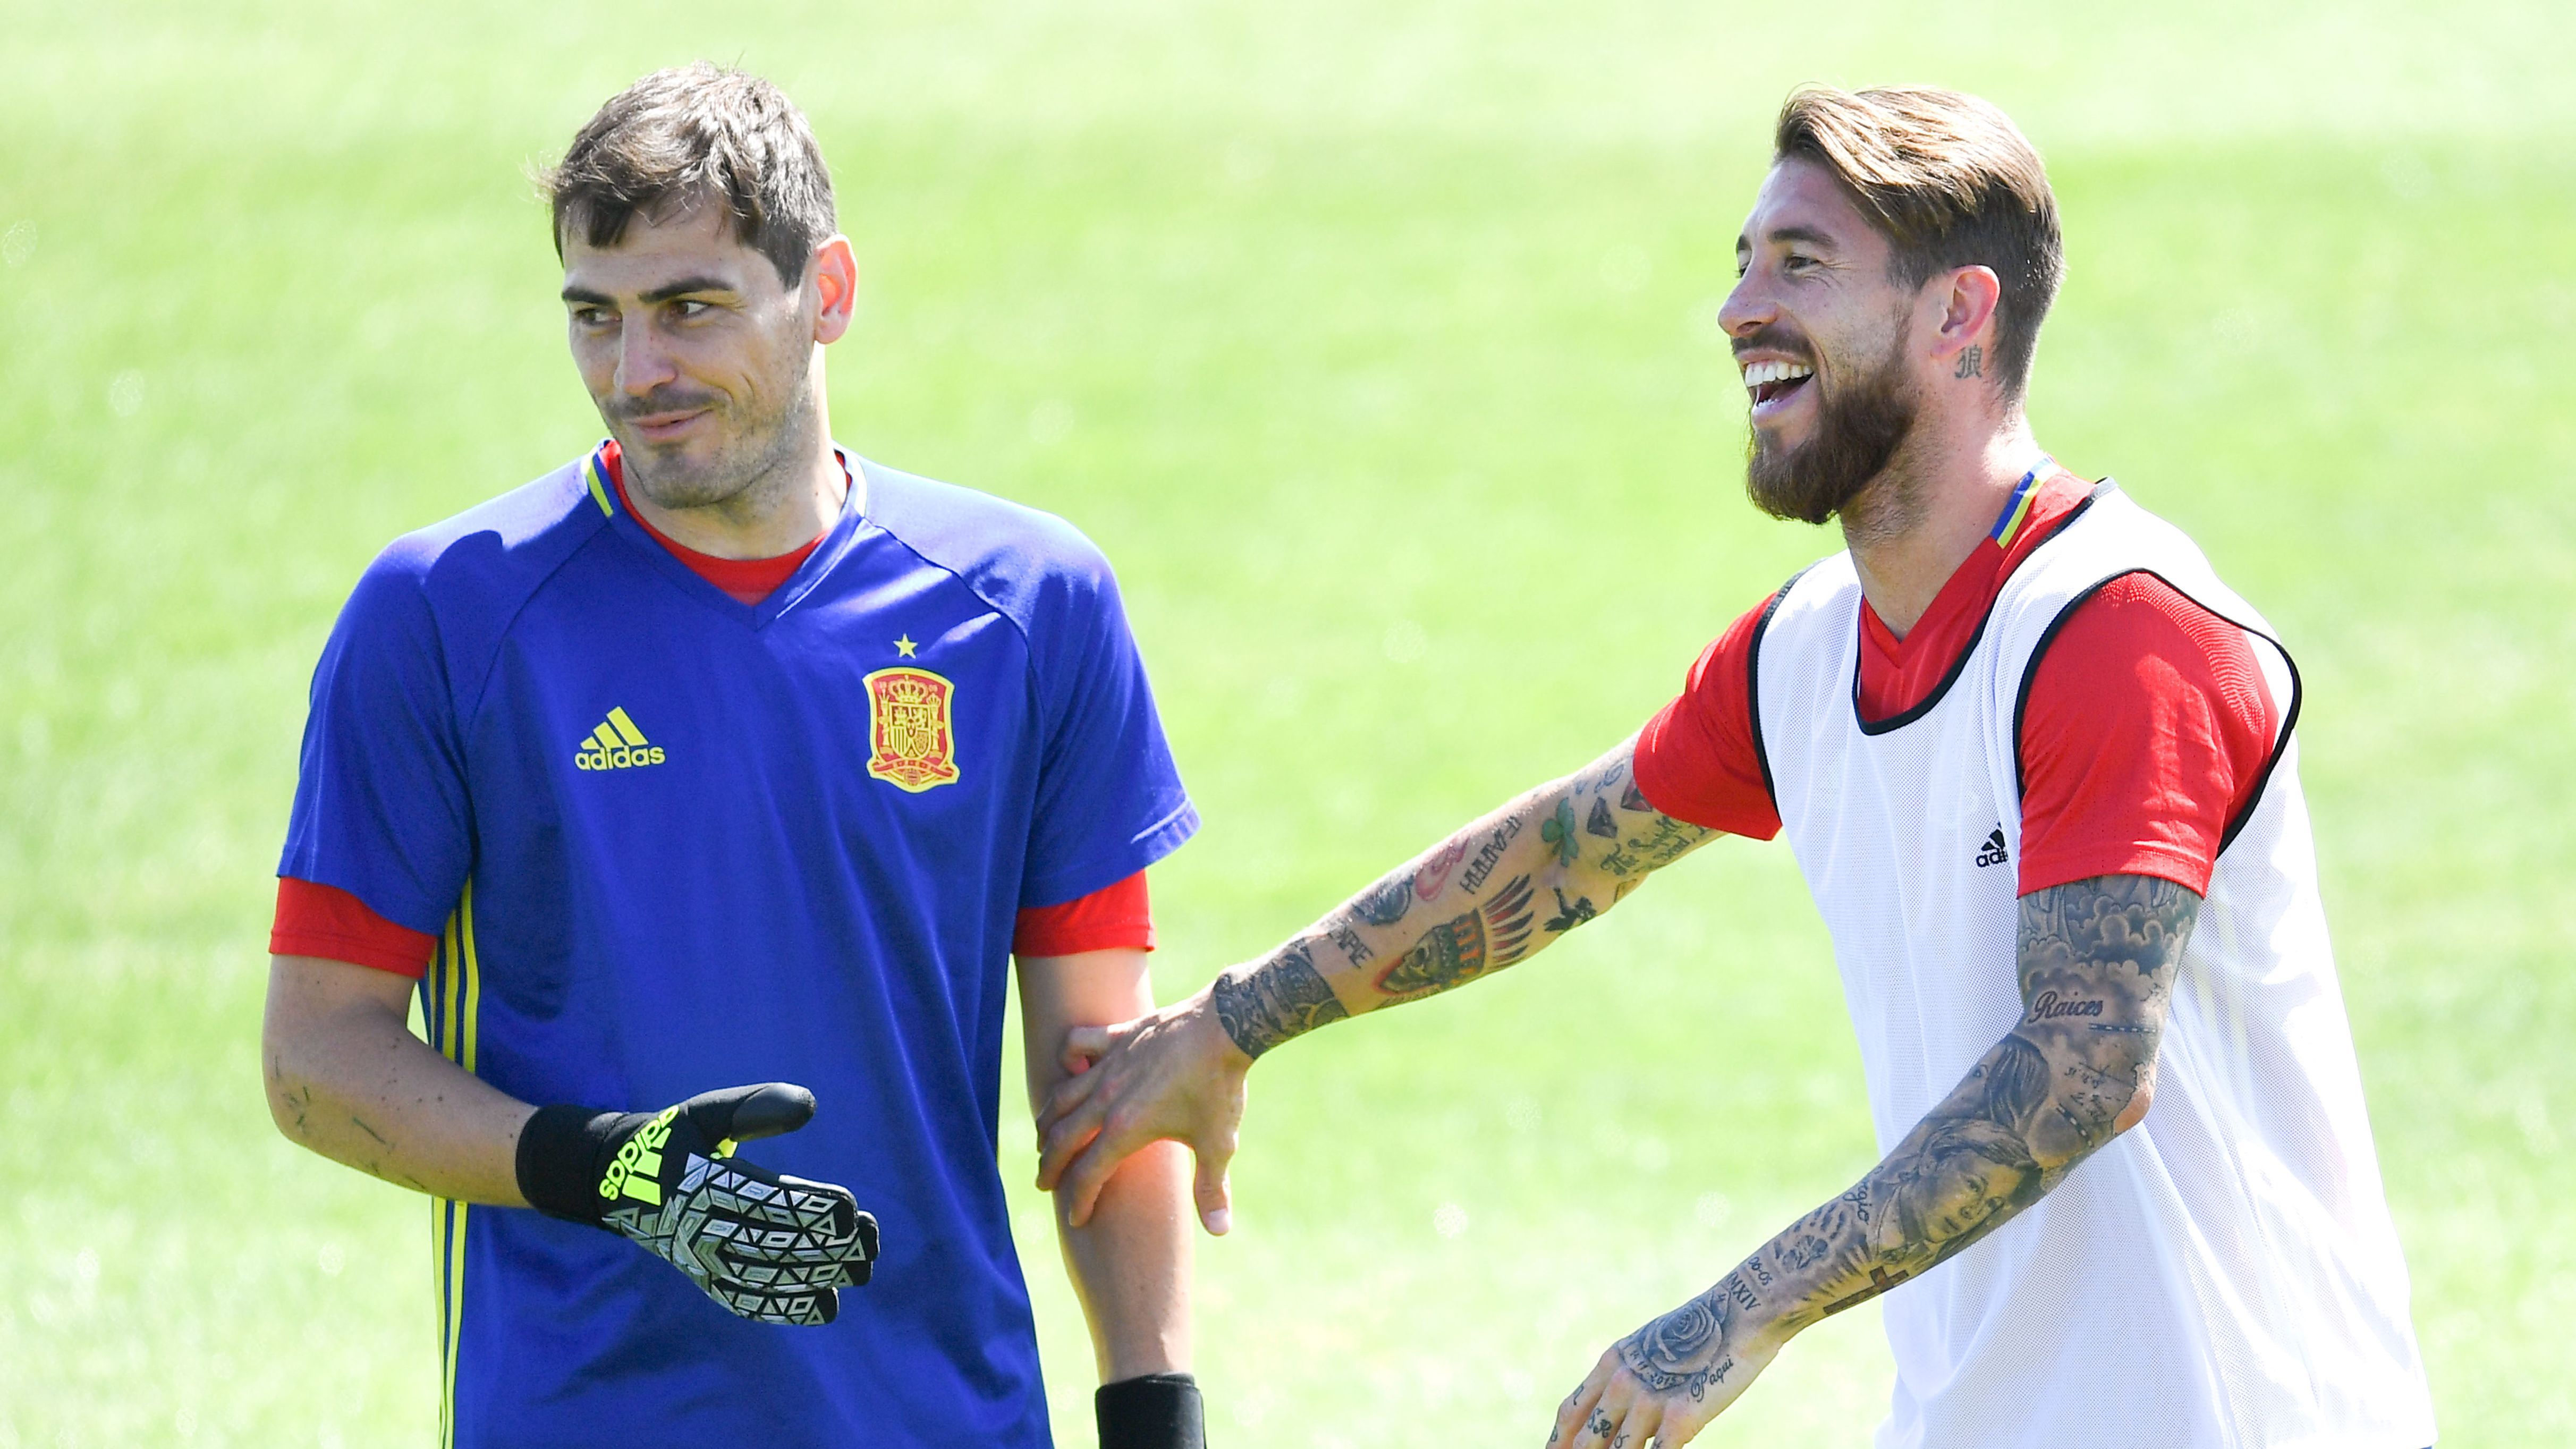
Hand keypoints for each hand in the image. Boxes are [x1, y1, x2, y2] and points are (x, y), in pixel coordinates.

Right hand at [517, 1082, 880, 1325]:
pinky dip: (786, 1309)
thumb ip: (756, 1106)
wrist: (622, 1182)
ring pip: (765, 1281)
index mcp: (701, 1184)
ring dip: (818, 1279)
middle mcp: (698, 1229)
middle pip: (770, 1246)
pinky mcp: (704, 1281)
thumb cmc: (678, 1139)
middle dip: (826, 1247)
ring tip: (863, 1269)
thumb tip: (810, 1105)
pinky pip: (746, 1303)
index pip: (761, 1202)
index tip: (850, 1208)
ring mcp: (700, 1262)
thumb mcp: (708, 1111)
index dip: (808, 1207)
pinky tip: (826, 1305)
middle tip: (871, 1237)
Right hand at [1035, 988, 1248, 1232]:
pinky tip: (1073, 1070)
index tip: (1076, 1218)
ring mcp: (1108, 1064)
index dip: (1079, 1201)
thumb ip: (1212, 1189)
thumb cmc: (1220, 1087)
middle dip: (1049, 1166)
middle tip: (1044, 1183)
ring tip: (1044, 1138)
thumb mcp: (1218, 1143)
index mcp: (1125, 1129)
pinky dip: (1068, 1057)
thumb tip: (1219, 1230)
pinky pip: (1076, 1043)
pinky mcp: (1117, 1037)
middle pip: (1062, 1138)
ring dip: (1048, 1121)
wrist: (1226, 1027)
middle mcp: (1106, 1098)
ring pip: (1062, 1096)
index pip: (1087, 1175)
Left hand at [1547, 1286, 1777, 1447]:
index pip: (1571, 1413)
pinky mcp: (1681, 1418)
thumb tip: (1619, 1407)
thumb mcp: (1651, 1346)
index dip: (1558, 1441)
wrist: (1740, 1312)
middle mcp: (1622, 1383)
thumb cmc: (1703, 1331)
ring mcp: (1649, 1401)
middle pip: (1586, 1439)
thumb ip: (1631, 1376)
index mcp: (1612, 1363)